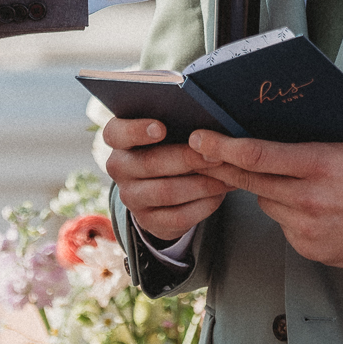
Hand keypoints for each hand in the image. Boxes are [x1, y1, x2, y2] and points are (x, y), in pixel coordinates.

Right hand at [102, 117, 231, 241]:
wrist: (164, 189)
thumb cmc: (171, 145)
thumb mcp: (168, 131)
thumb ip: (177, 122)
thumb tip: (207, 122)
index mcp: (118, 139)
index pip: (115, 133)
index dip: (136, 131)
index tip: (162, 128)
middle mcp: (119, 168)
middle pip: (150, 163)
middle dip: (187, 158)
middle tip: (216, 154)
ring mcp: (131, 197)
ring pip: (167, 192)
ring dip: (201, 183)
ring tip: (227, 175)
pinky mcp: (148, 221)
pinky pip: (178, 216)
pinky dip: (204, 204)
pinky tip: (220, 194)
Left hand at [189, 132, 342, 268]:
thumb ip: (311, 139)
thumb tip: (268, 124)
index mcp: (320, 164)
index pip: (258, 154)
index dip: (223, 146)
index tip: (200, 138)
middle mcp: (309, 198)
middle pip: (250, 179)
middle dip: (224, 165)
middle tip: (202, 153)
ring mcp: (308, 228)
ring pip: (266, 202)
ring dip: (269, 190)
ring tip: (296, 183)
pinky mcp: (309, 249)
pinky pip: (284, 225)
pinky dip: (289, 214)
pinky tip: (315, 208)